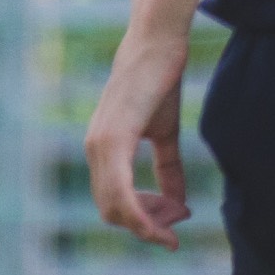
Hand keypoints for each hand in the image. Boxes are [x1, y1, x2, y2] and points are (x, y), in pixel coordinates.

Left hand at [85, 26, 195, 248]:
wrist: (156, 47)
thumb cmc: (159, 84)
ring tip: (177, 222)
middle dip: (147, 227)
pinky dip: (142, 211)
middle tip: (179, 224)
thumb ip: (169, 168)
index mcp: (102, 151)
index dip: (143, 221)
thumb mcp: (166, 133)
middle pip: (112, 212)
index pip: (112, 203)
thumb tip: (179, 203)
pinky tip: (168, 214)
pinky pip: (122, 190)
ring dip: (147, 224)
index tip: (173, 225)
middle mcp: (94, 151)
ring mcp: (100, 146)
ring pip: (115, 207)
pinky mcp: (114, 139)